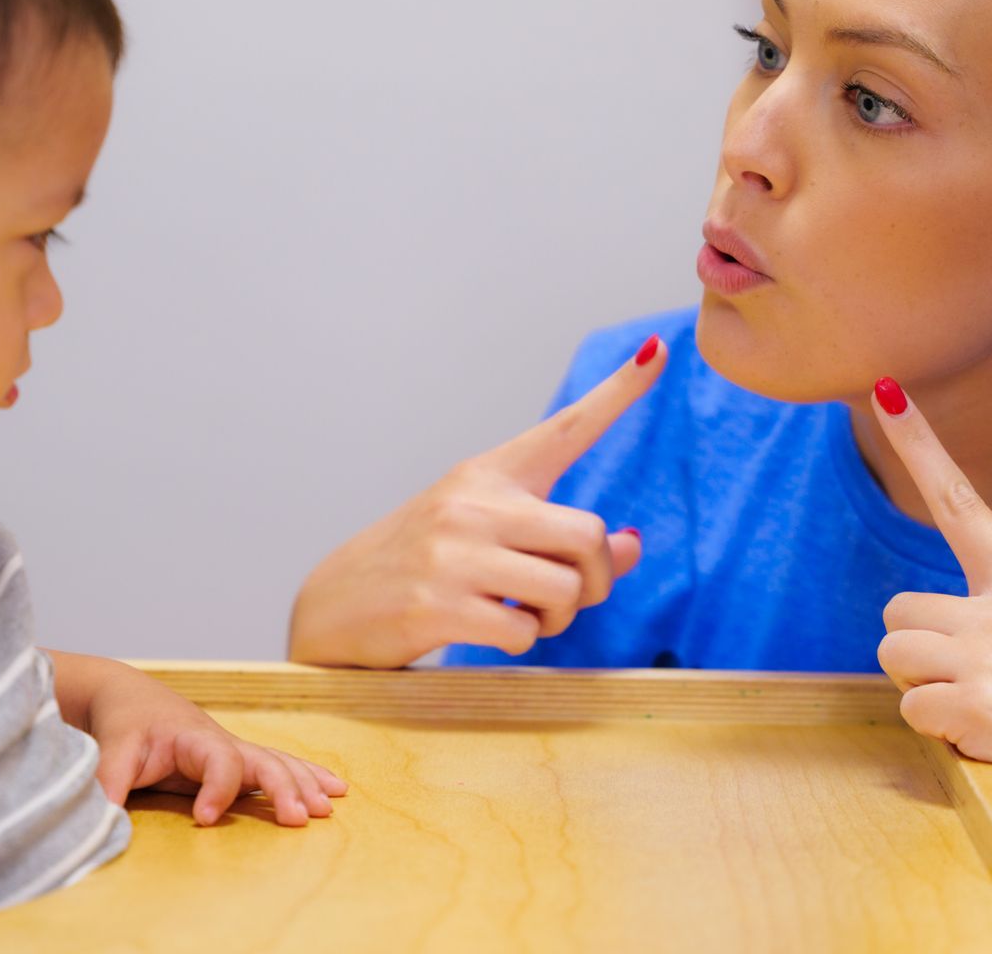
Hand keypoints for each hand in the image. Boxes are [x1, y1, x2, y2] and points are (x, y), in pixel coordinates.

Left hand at [52, 653, 347, 826]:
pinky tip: (332, 790)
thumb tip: (101, 823)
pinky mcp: (236, 760)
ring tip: (327, 808)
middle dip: (283, 788)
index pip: (218, 761)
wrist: (130, 696)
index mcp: (193, 737)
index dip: (217, 789)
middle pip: (262, 760)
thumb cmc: (124, 724)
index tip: (204, 820)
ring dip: (304, 783)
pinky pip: (277, 765)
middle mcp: (221, 741)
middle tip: (298, 819)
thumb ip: (109, 783)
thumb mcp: (112, 751)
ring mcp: (233, 750)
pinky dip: (306, 776)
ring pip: (277, 762)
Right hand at [288, 335, 666, 668]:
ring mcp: (452, 553)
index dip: (618, 392)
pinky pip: (523, 632)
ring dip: (558, 618)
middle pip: (590, 535)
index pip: (565, 428)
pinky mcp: (437, 605)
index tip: (657, 350)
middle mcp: (473, 503)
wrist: (334, 605)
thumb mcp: (487, 536)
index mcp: (488, 475)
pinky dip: (519, 642)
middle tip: (566, 597)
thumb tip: (633, 545)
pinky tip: (485, 630)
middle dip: (596, 579)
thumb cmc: (422, 565)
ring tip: (523, 617)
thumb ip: (558, 539)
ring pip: (566, 589)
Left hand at [869, 378, 991, 927]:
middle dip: (914, 659)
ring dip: (922, 700)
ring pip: (894, 662)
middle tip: (974, 698)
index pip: (964, 507)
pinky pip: (916, 714)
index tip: (881, 387)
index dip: (919, 447)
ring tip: (987, 726)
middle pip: (896, 614)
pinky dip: (941, 741)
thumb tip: (918, 644)